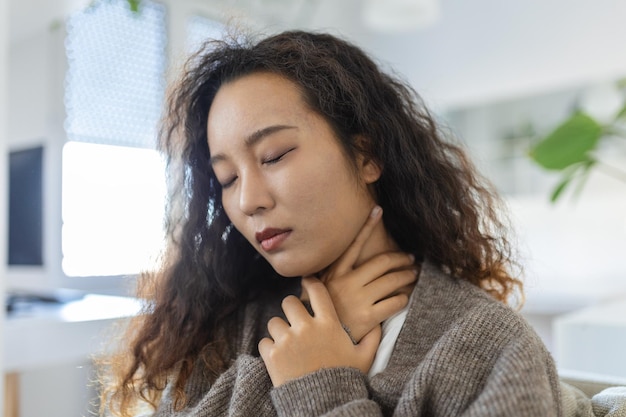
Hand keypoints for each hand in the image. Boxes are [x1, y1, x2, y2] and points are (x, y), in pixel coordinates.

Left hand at [259, 277, 381, 386]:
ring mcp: (287, 340)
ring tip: (287, 343)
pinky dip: (269, 349)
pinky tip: (279, 357)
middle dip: (291, 310)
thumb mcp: (364, 358)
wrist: (324, 404)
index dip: (310, 283)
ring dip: (279, 331)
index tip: (307, 282)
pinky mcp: (272, 355)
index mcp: (328, 323)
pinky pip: (264, 342)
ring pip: (274, 321)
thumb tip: (378, 323)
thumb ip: (372, 338)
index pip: (317, 291)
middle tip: (294, 321)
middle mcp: (306, 327)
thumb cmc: (344, 379)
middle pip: (289, 302)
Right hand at [311, 206, 416, 342]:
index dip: (367, 226)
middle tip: (410, 259)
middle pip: (382, 262)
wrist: (320, 343)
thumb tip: (312, 270)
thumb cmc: (320, 314)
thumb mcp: (315, 291)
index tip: (378, 211)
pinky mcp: (370, 316)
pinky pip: (394, 302)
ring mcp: (359, 299)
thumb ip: (319, 278)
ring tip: (413, 275)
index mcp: (336, 273)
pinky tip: (405, 297)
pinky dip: (403, 297)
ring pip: (392, 281)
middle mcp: (348, 282)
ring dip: (407, 276)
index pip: (354, 244)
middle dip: (400, 259)